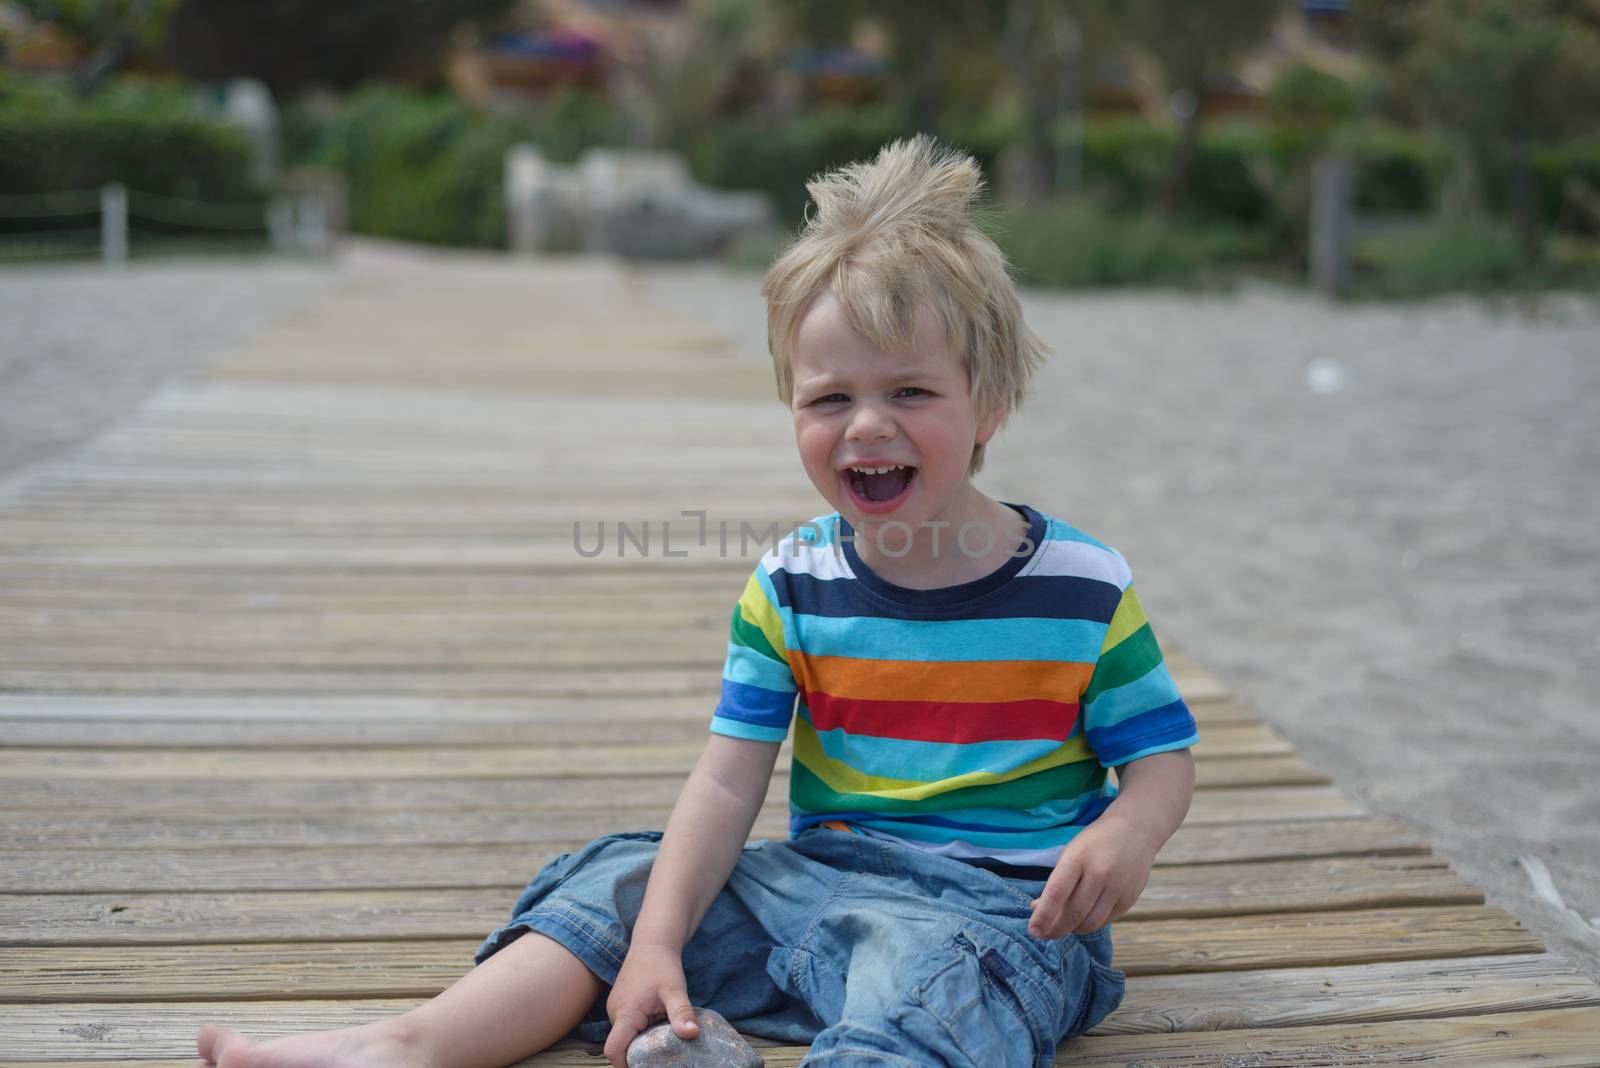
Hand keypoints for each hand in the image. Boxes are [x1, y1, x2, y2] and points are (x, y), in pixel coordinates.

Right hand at [603, 942, 700, 1067]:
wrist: (652, 943)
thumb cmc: (662, 965)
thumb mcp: (675, 989)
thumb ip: (681, 1012)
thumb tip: (692, 1033)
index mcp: (625, 1014)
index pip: (614, 1050)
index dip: (626, 1064)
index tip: (647, 1066)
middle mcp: (615, 1014)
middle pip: (622, 1046)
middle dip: (640, 1054)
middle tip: (664, 1054)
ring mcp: (616, 1009)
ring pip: (625, 1037)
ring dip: (642, 1041)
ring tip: (663, 1036)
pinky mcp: (621, 1006)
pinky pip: (628, 1027)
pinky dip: (641, 1031)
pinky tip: (658, 1024)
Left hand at [1027, 815, 1156, 938]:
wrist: (1135, 830)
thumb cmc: (1094, 843)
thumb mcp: (1071, 854)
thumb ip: (1056, 882)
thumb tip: (1037, 909)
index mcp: (1078, 858)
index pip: (1056, 893)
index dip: (1043, 915)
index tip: (1032, 930)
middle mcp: (1099, 874)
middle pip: (1073, 913)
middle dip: (1055, 929)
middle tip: (1042, 935)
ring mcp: (1117, 888)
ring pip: (1090, 923)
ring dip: (1072, 930)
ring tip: (1061, 927)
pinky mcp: (1129, 899)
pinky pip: (1105, 920)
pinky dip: (1090, 924)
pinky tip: (1080, 920)